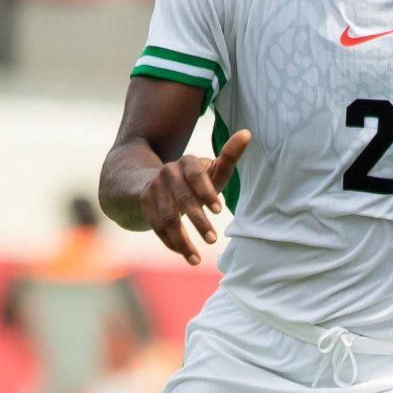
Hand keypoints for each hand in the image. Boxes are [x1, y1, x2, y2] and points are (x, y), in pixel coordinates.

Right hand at [142, 128, 250, 264]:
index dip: (206, 191)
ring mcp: (153, 189)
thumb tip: (247, 133)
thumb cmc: (193, 181)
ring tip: (198, 259)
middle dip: (198, 221)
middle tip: (213, 240)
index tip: (219, 210)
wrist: (150, 182)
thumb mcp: (211, 171)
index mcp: (187, 163)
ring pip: (168, 218)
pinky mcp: (145, 205)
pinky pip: (158, 228)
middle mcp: (168, 173)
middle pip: (183, 199)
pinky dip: (172, 244)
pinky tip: (188, 256)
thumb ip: (229, 157)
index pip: (195, 174)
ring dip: (183, 240)